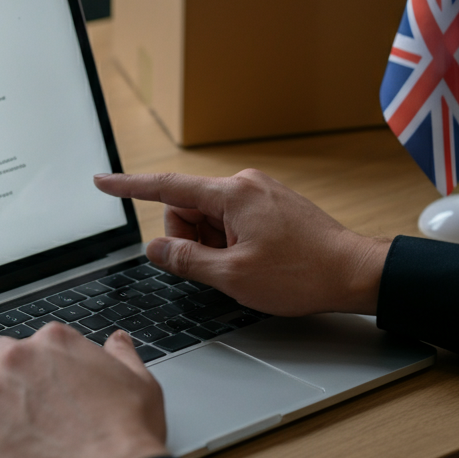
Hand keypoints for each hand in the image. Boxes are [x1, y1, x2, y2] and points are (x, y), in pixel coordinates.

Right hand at [94, 169, 388, 316]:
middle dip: (190, 240)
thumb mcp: (234, 276)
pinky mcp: (270, 206)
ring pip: (209, 219)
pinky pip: (231, 221)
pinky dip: (229, 243)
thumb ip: (186, 260)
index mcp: (231, 194)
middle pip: (187, 209)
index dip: (128, 186)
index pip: (166, 187)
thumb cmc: (302, 273)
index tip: (102, 181)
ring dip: (212, 245)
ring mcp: (259, 194)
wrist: (356, 272)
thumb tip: (157, 248)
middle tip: (219, 268)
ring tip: (245, 267)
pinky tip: (255, 262)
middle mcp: (243, 184)